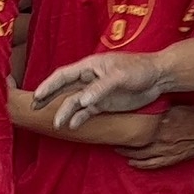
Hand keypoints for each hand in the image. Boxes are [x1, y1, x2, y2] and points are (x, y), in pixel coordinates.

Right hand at [31, 51, 169, 128]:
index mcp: (90, 66)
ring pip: (74, 103)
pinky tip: (73, 126)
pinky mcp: (104, 104)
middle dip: (48, 98)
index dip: (49, 84)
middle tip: (34, 108)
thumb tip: (82, 100)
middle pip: (63, 89)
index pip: (64, 75)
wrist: (159, 77)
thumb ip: (100, 88)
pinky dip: (79, 119)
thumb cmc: (139, 69)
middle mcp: (89, 79)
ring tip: (57, 124)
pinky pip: (87, 112)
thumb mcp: (120, 76)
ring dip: (65, 113)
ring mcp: (96, 92)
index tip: (37, 95)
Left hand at [120, 104, 193, 169]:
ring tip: (118, 150)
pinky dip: (140, 165)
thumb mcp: (174, 108)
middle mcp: (160, 139)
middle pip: (134, 143)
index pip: (135, 127)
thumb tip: (144, 107)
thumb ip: (159, 110)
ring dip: (127, 154)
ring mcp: (165, 151)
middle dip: (122, 143)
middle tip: (111, 140)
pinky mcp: (171, 159)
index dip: (122, 128)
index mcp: (160, 124)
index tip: (113, 125)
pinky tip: (131, 163)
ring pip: (140, 156)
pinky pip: (152, 165)